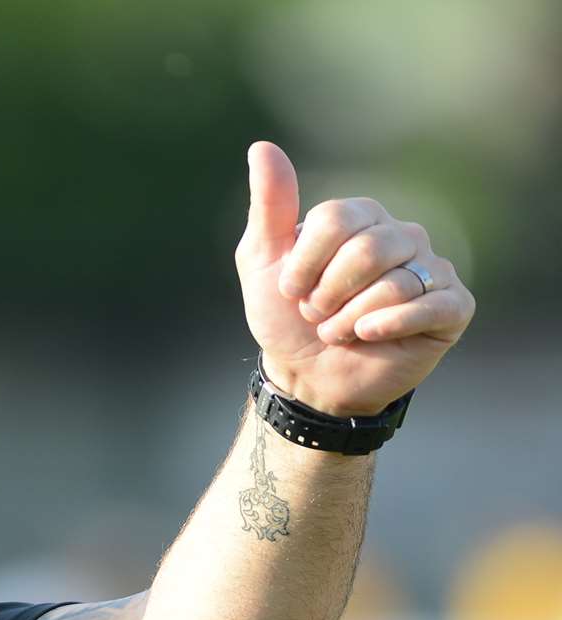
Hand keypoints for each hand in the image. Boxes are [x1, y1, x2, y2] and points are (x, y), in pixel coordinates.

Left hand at [236, 141, 474, 415]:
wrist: (308, 376)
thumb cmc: (287, 316)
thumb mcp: (262, 261)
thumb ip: (270, 206)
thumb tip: (262, 147)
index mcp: (361, 217)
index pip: (334, 221)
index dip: (303, 264)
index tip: (289, 290)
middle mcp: (402, 234)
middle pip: (367, 250)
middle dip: (327, 294)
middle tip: (316, 314)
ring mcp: (431, 269)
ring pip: (394, 283)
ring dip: (350, 318)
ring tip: (339, 330)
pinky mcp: (453, 306)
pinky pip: (431, 305)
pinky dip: (388, 326)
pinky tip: (369, 336)